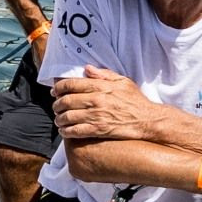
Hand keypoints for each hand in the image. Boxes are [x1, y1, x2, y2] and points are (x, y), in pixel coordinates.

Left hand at [49, 67, 183, 148]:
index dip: (59, 87)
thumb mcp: (122, 81)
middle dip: (57, 104)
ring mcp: (96, 116)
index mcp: (100, 87)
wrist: (147, 120)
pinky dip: (66, 132)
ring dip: (59, 119)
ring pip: (67, 117)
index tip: (55, 91)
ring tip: (59, 119)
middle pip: (66, 101)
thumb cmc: (136, 100)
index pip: (71, 84)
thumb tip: (87, 69)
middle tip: (55, 106)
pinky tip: (65, 131)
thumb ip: (104, 74)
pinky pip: (75, 131)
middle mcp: (95, 100)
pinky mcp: (98, 130)